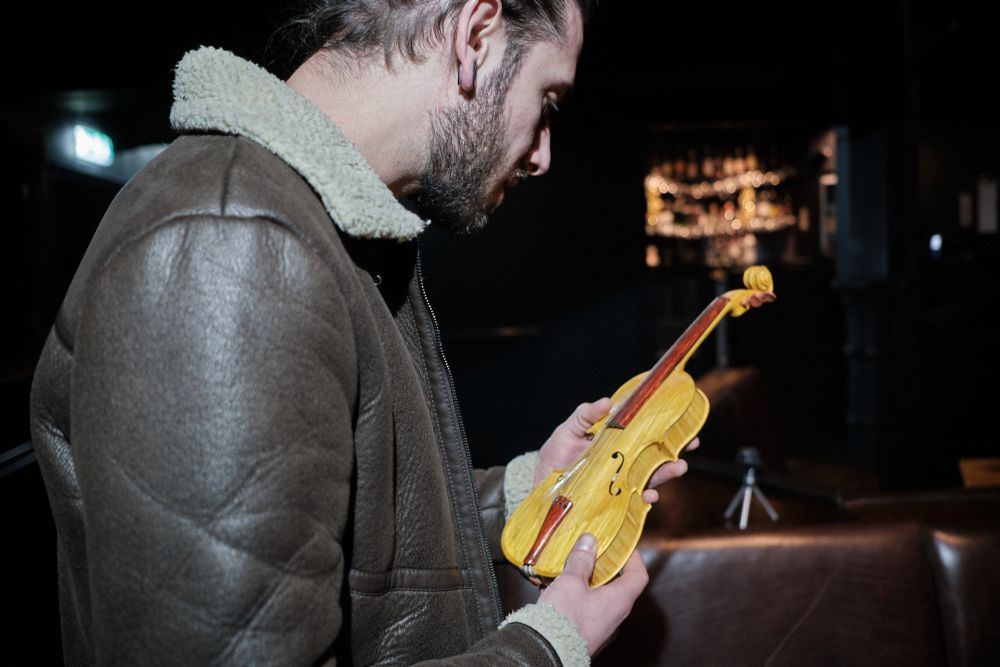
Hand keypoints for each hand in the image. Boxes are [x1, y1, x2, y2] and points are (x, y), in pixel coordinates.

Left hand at [535, 399, 699, 501]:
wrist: (540, 486)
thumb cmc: (555, 455)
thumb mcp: (567, 430)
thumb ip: (585, 415)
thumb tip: (607, 401)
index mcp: (615, 440)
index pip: (644, 431)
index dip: (665, 426)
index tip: (683, 419)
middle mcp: (622, 460)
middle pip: (654, 455)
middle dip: (675, 449)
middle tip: (691, 443)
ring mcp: (619, 480)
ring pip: (650, 476)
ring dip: (666, 472)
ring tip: (678, 466)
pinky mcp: (613, 500)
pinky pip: (635, 500)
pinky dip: (644, 497)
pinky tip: (649, 494)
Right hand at [538, 533, 647, 655]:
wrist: (545, 652)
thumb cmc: (564, 617)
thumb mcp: (571, 581)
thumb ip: (581, 560)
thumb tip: (589, 541)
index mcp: (619, 601)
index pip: (638, 576)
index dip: (634, 558)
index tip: (624, 546)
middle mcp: (616, 616)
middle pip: (619, 586)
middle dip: (606, 567)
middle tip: (593, 553)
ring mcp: (602, 628)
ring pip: (601, 598)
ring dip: (589, 583)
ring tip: (571, 570)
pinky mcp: (587, 634)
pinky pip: (588, 610)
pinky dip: (579, 597)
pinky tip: (559, 590)